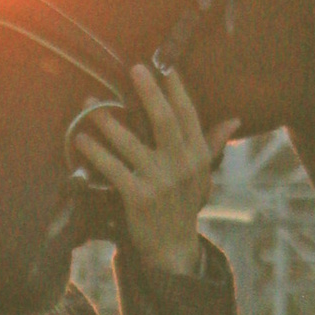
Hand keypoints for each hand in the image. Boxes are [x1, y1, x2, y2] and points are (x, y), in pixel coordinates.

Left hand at [70, 62, 232, 276]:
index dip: (176, 89)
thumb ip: (213, 144)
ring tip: (89, 103)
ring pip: (131, 142)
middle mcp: (182, 165)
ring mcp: (160, 181)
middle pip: (164, 121)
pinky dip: (94, 152)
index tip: (163, 67)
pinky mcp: (138, 197)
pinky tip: (80, 139)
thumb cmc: (185, 206)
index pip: (188, 115)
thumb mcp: (203, 176)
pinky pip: (113, 168)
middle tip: (135, 69)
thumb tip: (233, 120)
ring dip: (108, 120)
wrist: (173, 248)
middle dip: (149, 92)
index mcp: (198, 155)